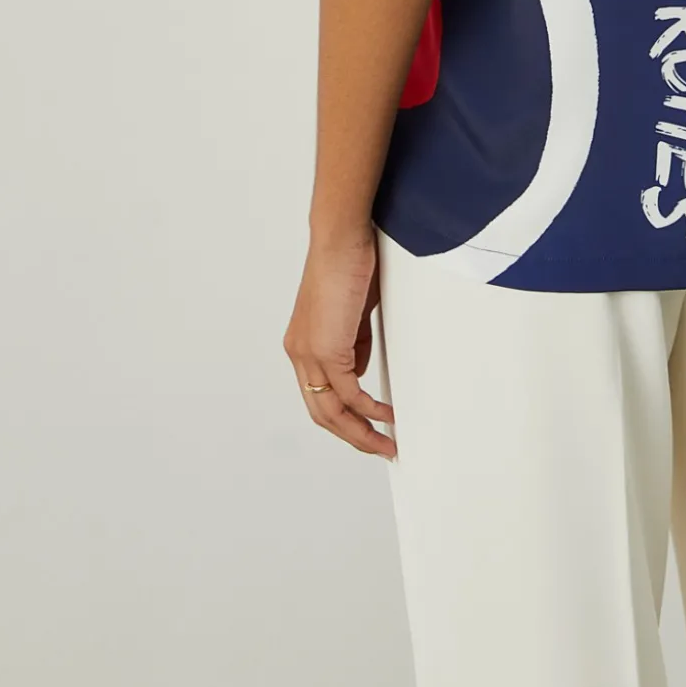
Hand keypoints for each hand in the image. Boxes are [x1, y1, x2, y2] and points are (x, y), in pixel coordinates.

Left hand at [284, 228, 396, 456]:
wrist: (340, 238)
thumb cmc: (349, 263)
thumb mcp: (354, 313)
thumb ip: (353, 343)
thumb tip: (359, 370)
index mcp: (303, 344)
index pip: (319, 394)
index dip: (344, 417)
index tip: (368, 427)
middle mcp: (299, 352)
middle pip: (322, 413)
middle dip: (353, 436)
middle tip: (379, 448)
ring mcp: (309, 353)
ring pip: (331, 411)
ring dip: (361, 432)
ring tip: (386, 443)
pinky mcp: (326, 349)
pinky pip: (349, 393)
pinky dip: (368, 410)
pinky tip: (385, 416)